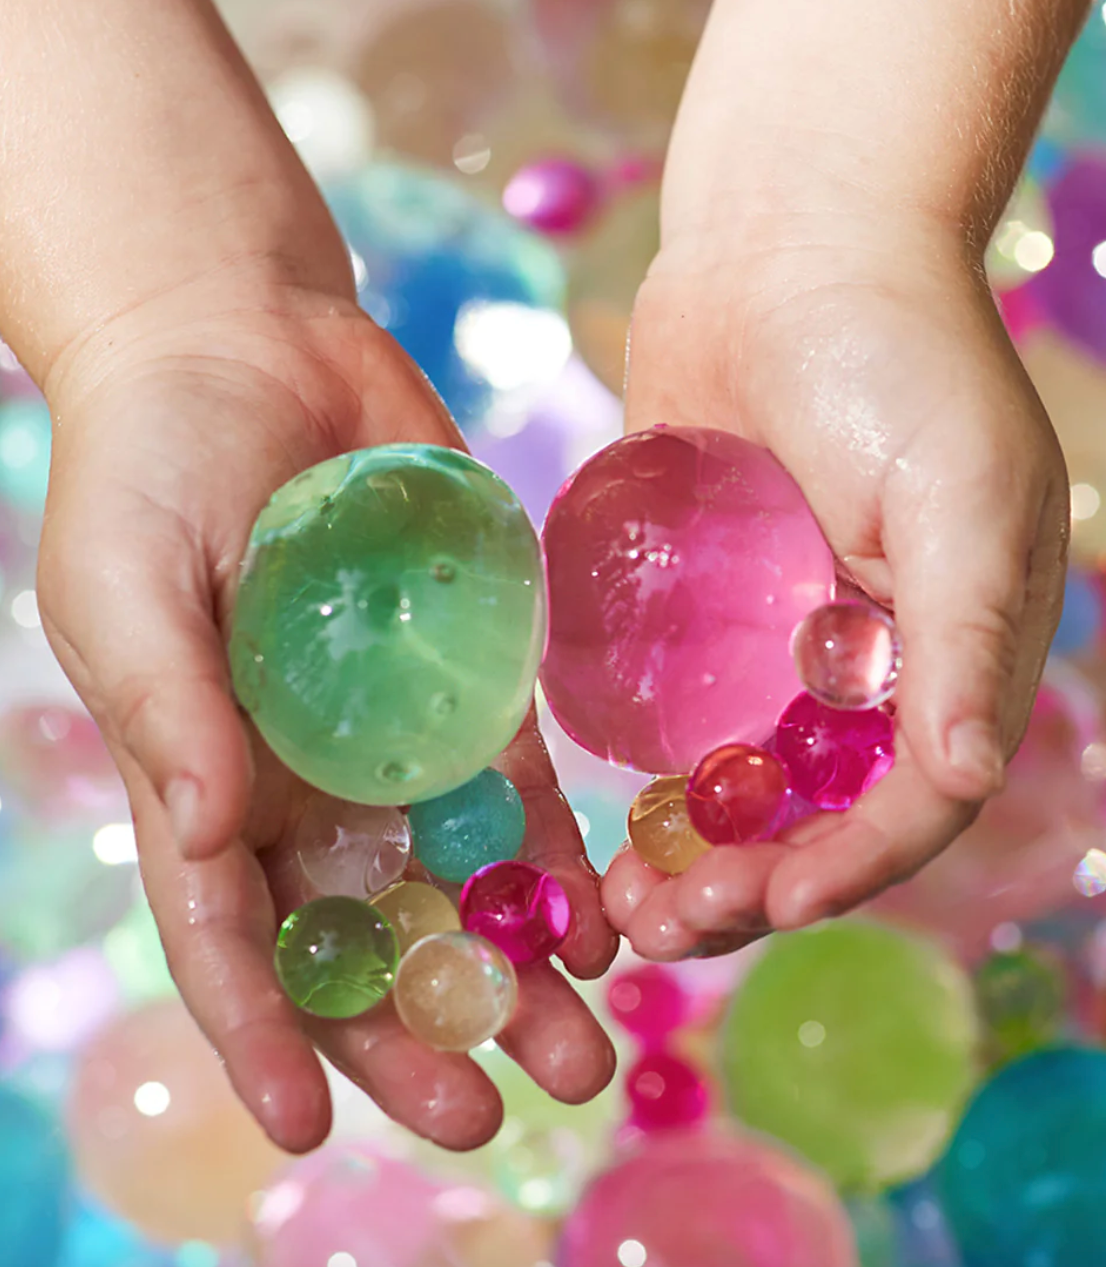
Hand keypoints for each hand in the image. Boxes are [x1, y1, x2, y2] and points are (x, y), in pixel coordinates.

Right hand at [37, 279, 616, 1151]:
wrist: (250, 348)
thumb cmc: (151, 464)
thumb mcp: (125, 583)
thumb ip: (164, 708)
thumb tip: (205, 840)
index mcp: (208, 784)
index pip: (235, 941)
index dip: (267, 1037)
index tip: (306, 1129)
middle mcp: (308, 784)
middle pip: (371, 941)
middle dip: (428, 1033)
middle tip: (499, 1112)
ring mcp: (398, 737)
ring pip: (463, 886)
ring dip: (521, 973)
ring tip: (590, 1047)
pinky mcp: (474, 681)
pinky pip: (523, 789)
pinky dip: (560, 861)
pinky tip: (607, 918)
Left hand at [601, 214, 1068, 958]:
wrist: (788, 240)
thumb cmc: (898, 350)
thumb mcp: (961, 492)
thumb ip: (967, 640)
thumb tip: (970, 779)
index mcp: (958, 649)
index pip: (917, 799)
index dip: (854, 865)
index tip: (774, 902)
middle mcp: (875, 662)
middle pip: (820, 814)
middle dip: (751, 880)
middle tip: (668, 925)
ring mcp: (784, 637)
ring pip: (743, 785)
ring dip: (691, 851)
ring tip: (624, 900)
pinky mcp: (705, 604)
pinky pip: (680, 713)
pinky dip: (651, 775)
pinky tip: (601, 814)